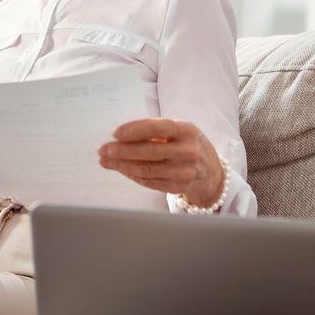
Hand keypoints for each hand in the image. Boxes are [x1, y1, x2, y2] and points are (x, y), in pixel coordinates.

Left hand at [98, 118, 224, 206]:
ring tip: (106, 161)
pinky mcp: (178, 186)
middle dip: (122, 151)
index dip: (136, 130)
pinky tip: (120, 169)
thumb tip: (121, 135)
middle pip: (149, 152)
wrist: (210, 171)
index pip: (158, 128)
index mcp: (187, 130)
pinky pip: (149, 181)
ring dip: (122, 165)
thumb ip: (155, 130)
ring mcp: (184, 171)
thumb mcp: (179, 130)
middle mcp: (188, 151)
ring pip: (146, 169)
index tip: (115, 133)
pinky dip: (132, 175)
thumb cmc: (186, 144)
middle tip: (103, 150)